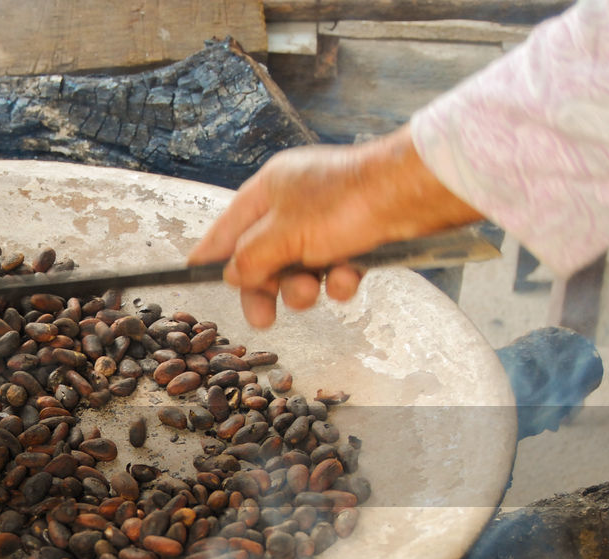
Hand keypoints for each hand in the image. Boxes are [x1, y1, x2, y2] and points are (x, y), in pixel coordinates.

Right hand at [188, 125, 483, 327]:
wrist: (414, 194)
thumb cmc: (344, 204)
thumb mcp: (282, 236)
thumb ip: (250, 259)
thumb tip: (233, 275)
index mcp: (268, 189)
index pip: (227, 226)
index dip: (212, 254)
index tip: (194, 275)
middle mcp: (294, 201)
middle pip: (264, 253)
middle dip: (266, 286)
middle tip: (263, 319)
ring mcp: (327, 218)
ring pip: (300, 265)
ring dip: (304, 286)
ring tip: (312, 291)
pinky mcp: (358, 234)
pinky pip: (335, 266)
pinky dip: (338, 278)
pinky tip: (348, 279)